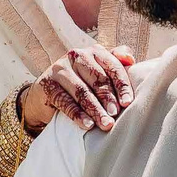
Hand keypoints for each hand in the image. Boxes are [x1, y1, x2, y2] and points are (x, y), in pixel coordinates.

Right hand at [18, 46, 136, 134]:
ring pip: (81, 90)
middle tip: (115, 115)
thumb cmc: (81, 82)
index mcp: (94, 52)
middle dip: (108, 98)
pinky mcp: (47, 84)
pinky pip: (64, 101)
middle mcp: (76, 56)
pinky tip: (87, 125)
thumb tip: (130, 60)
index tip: (127, 103)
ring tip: (105, 124)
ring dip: (95, 109)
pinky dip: (77, 114)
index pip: (112, 66)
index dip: (121, 85)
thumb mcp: (98, 71)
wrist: (46, 94)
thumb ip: (116, 63)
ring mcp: (60, 69)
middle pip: (96, 78)